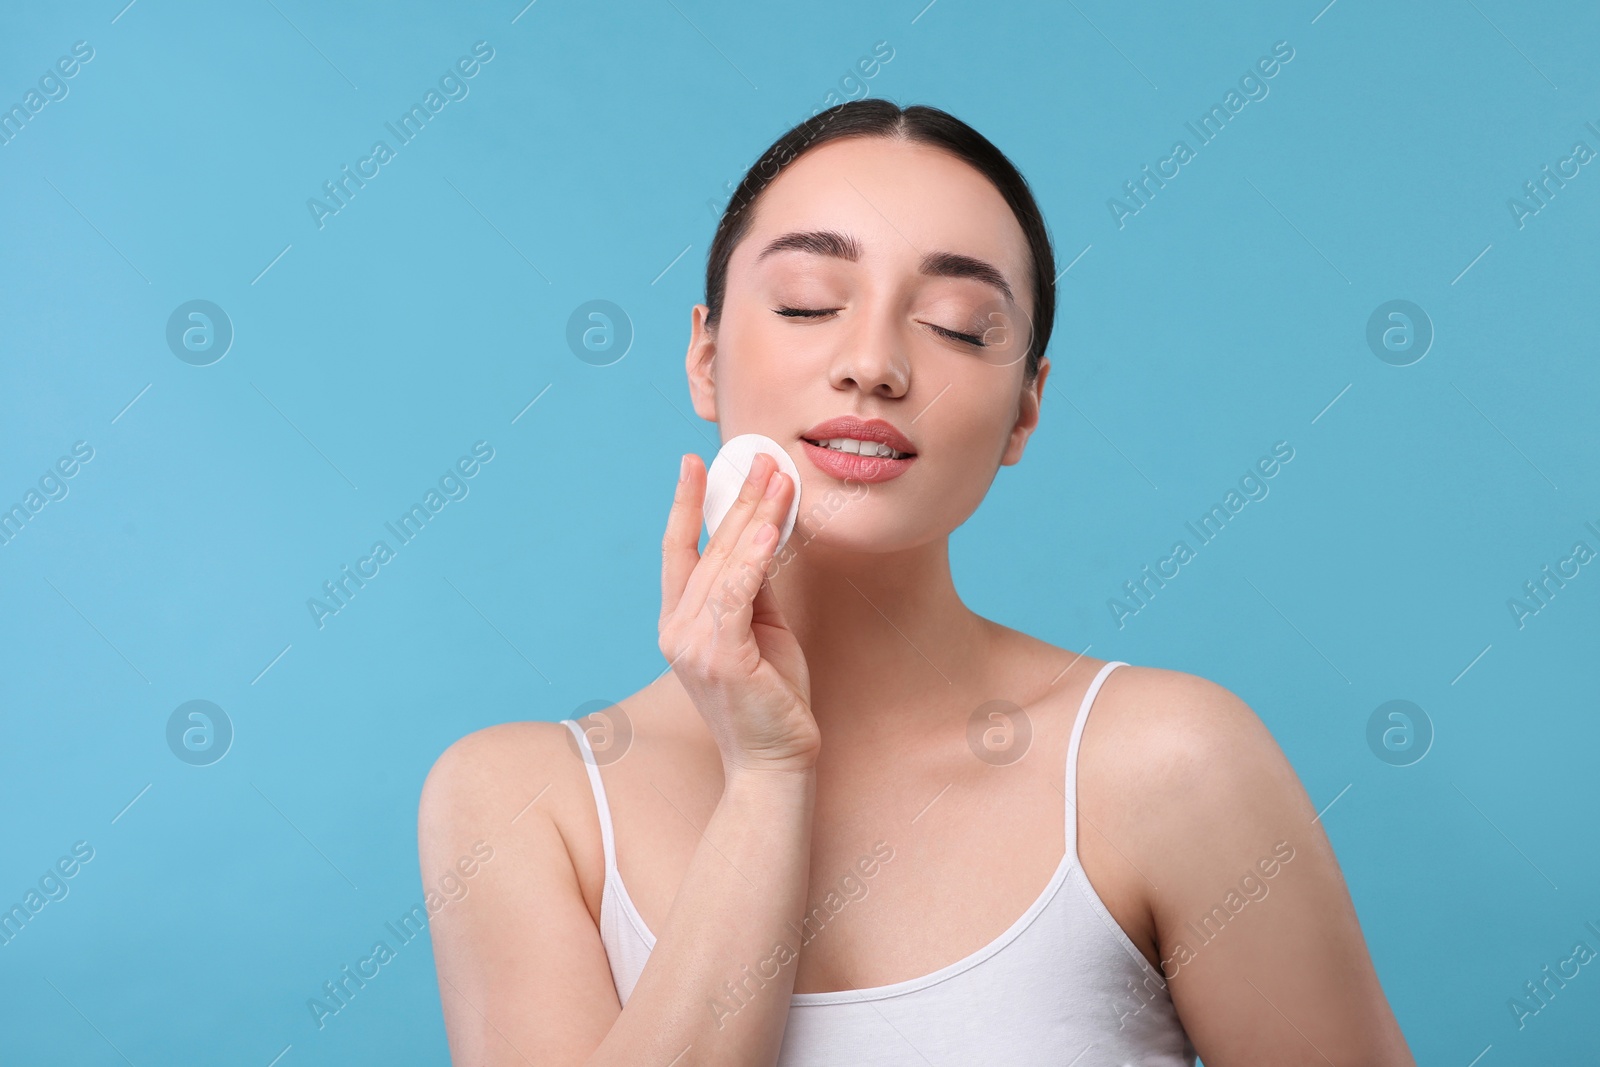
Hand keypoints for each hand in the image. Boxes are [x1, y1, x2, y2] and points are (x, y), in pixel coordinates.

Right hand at [659, 450, 818, 774]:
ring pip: (723, 563)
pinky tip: (771, 526)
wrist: (775, 763)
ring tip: (778, 477)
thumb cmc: (771, 698)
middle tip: (762, 457)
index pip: (677, 550)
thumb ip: (753, 586)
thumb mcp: (761, 630)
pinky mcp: (719, 656)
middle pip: (707, 547)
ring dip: (754, 515)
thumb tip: (762, 535)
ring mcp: (692, 643)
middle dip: (737, 498)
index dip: (685, 504)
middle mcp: (676, 629)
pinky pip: (737, 593)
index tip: (695, 463)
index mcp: (679, 623)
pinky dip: (753, 556)